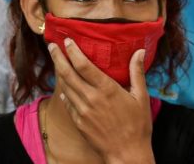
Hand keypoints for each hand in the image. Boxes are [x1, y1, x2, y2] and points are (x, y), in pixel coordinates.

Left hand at [49, 39, 153, 162]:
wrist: (127, 154)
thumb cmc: (138, 126)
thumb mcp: (142, 98)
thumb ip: (137, 73)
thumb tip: (140, 52)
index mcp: (106, 89)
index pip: (84, 65)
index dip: (73, 51)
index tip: (67, 41)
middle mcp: (91, 98)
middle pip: (67, 73)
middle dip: (58, 57)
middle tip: (51, 46)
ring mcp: (82, 110)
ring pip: (65, 86)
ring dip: (58, 72)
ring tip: (56, 61)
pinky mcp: (78, 121)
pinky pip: (67, 102)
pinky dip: (64, 92)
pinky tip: (64, 87)